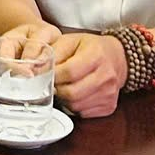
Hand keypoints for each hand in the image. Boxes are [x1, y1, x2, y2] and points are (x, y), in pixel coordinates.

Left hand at [1, 25, 127, 118]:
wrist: (118, 58)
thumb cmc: (90, 47)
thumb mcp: (70, 40)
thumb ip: (54, 53)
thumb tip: (37, 69)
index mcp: (96, 55)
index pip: (69, 72)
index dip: (53, 76)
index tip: (45, 75)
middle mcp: (106, 76)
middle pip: (72, 93)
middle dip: (57, 90)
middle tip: (52, 84)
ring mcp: (109, 93)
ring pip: (76, 106)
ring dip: (64, 100)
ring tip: (63, 88)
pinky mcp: (109, 106)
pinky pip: (84, 113)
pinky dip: (75, 107)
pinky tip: (75, 95)